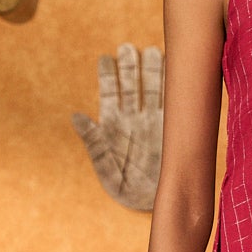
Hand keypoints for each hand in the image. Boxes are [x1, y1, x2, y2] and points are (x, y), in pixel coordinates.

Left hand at [72, 42, 163, 210]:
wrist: (155, 203)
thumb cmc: (126, 189)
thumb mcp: (106, 170)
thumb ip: (93, 143)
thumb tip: (76, 116)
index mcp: (114, 125)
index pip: (110, 93)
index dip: (108, 75)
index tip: (106, 57)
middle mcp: (134, 118)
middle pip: (132, 85)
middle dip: (130, 66)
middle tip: (128, 48)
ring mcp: (155, 121)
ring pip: (153, 89)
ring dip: (152, 71)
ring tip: (151, 51)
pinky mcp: (173, 128)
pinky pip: (173, 103)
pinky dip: (174, 88)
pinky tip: (175, 72)